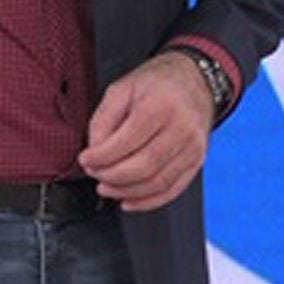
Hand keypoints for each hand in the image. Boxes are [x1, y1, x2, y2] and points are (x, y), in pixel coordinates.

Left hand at [79, 53, 214, 211]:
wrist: (196, 81)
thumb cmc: (157, 85)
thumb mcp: (122, 89)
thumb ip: (103, 120)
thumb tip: (95, 152)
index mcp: (161, 105)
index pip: (126, 143)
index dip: (100, 158)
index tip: (85, 159)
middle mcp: (182, 127)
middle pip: (142, 167)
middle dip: (111, 176)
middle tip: (94, 173)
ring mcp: (193, 146)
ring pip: (156, 183)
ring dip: (126, 191)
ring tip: (106, 187)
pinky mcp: (197, 160)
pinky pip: (172, 190)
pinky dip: (148, 201)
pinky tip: (128, 200)